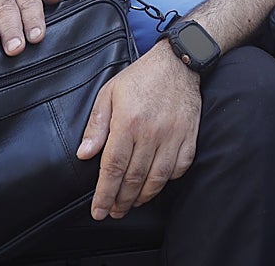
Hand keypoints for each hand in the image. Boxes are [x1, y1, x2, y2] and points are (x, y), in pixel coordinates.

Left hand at [77, 43, 201, 219]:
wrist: (178, 62)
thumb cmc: (140, 77)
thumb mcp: (109, 93)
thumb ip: (96, 125)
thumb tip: (85, 155)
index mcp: (128, 122)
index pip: (113, 167)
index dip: (104, 194)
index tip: (98, 211)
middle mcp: (151, 132)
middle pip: (133, 178)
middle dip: (121, 201)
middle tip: (113, 212)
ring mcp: (173, 136)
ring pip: (157, 178)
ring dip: (142, 196)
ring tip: (131, 203)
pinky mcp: (190, 136)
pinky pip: (179, 168)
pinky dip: (167, 181)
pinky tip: (156, 184)